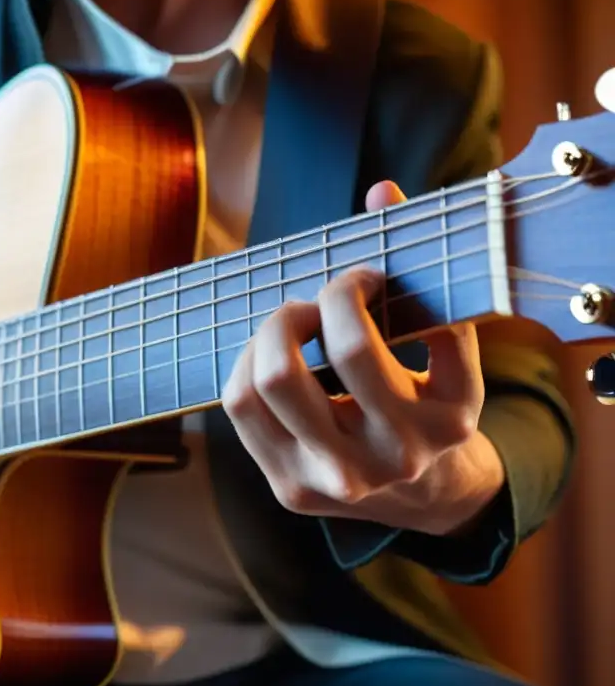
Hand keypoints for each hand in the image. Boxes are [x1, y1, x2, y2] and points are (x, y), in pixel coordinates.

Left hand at [221, 181, 503, 535]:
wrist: (424, 493)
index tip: (359, 277)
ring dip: (264, 339)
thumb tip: (380, 192)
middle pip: (281, 375)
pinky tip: (275, 357)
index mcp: (439, 424)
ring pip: (251, 393)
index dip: (344, 291)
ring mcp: (330, 484)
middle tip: (313, 304)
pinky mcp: (291, 491)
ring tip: (293, 325)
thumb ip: (420, 270)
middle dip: (287, 316)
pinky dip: (247, 367)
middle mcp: (382, 463)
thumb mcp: (445, 348)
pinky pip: (240, 412)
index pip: (353, 345)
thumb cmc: (431, 401)